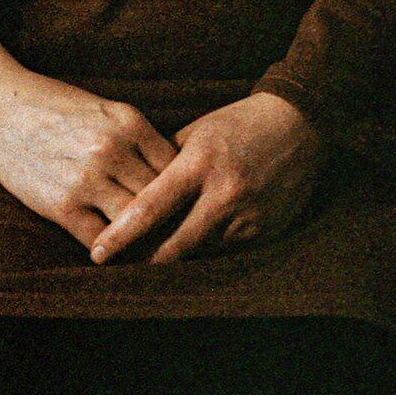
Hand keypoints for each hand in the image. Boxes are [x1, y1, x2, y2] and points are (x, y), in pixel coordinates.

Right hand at [0, 21, 175, 253]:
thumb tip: (175, 180)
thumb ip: (138, 141)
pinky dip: (114, 250)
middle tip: (181, 240)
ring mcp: (87, 178)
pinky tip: (118, 253)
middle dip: (170, 220)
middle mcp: (112, 149)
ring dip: (145, 240)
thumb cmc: (55, 108)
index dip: (183, 192)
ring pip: (136, 224)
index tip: (188, 208)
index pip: (176, 169)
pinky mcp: (62, 205)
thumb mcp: (104, 111)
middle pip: (161, 199)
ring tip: (155, 253)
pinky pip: (103, 240)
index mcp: (128, 121)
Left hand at [89, 92, 322, 265]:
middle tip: (117, 269)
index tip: (98, 252)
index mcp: (199, 162)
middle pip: (176, 244)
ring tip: (146, 260)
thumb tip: (133, 189)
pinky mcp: (266, 231)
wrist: (296, 125)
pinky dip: (206, 250)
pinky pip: (226, 251)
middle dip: (144, 261)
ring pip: (201, 252)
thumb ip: (165, 162)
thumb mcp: (195, 132)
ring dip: (176, 258)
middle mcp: (224, 193)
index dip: (122, 234)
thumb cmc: (236, 124)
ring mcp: (248, 216)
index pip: (152, 206)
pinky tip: (191, 248)